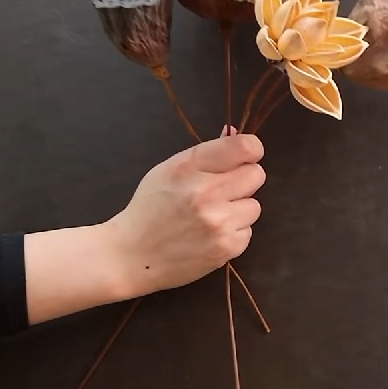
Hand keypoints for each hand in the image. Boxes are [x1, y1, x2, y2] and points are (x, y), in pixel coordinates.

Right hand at [106, 134, 264, 296]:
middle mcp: (205, 192)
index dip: (250, 150)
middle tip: (222, 191)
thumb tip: (234, 133)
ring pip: (254, 205)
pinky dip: (233, 234)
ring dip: (238, 210)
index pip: (243, 147)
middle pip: (256, 174)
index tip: (246, 157)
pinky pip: (248, 232)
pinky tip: (210, 236)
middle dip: (243, 181)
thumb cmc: (150, 209)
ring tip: (212, 217)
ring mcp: (218, 221)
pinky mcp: (226, 247)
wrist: (131, 255)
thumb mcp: (169, 170)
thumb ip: (205, 153)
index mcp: (189, 167)